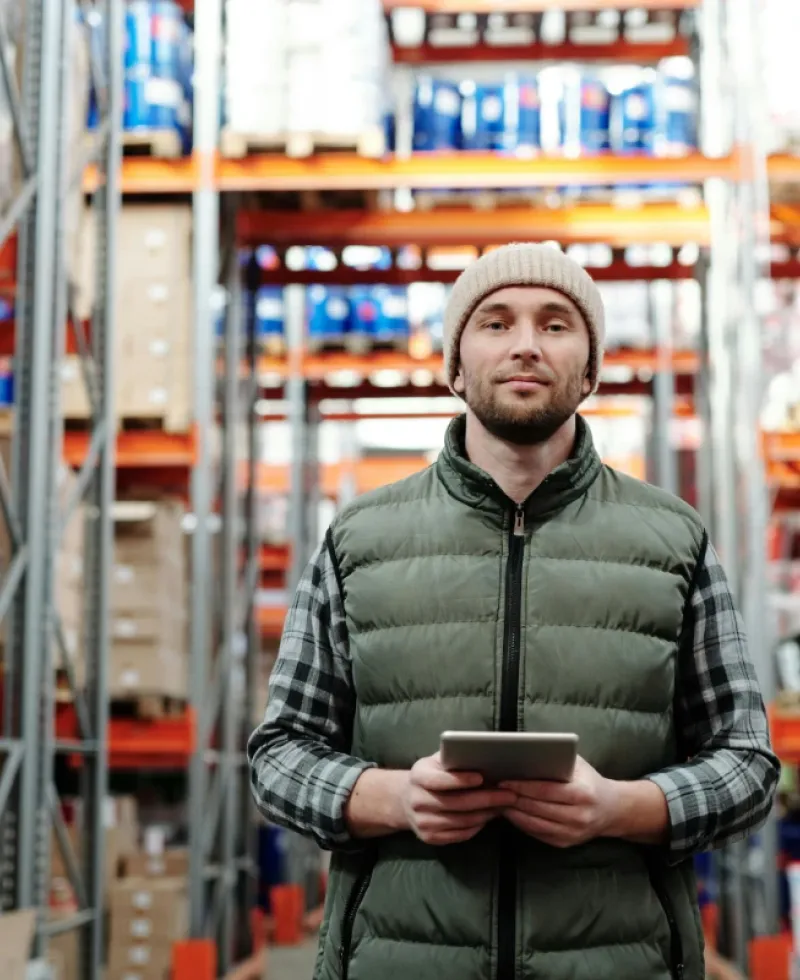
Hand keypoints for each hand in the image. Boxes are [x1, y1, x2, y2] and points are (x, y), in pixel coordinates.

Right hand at [402, 752, 517, 845]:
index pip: (439, 780)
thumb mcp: (436, 761)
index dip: (461, 780)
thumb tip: (481, 754)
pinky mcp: (429, 838)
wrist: (406, 800)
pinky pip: (459, 834)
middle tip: (508, 795)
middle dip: (486, 799)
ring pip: (461, 821)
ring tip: (503, 806)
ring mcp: (422, 822)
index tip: (482, 777)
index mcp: (418, 777)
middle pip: (456, 803)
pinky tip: (487, 817)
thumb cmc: (430, 774)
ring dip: (485, 814)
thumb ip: (453, 757)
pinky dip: (477, 826)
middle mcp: (417, 801)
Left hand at [499, 756, 617, 848]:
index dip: (522, 786)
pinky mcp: (565, 844)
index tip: (503, 780)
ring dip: (513, 813)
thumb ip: (557, 759)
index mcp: (582, 794)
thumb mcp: (578, 765)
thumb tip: (525, 753)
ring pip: (535, 824)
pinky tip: (511, 812)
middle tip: (494, 790)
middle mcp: (579, 817)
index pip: (545, 791)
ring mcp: (572, 834)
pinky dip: (522, 823)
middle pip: (537, 808)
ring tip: (498, 801)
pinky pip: (538, 833)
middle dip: (513, 799)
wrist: (612, 810)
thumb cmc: (589, 781)